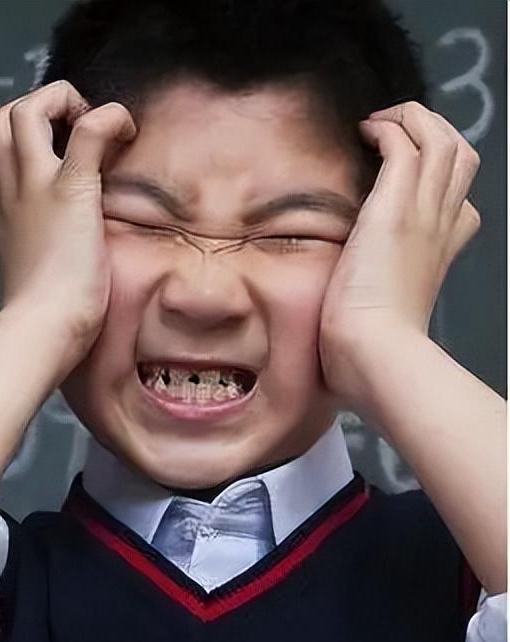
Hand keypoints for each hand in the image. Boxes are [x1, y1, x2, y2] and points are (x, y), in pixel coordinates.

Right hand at [0, 80, 135, 347]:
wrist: (42, 330)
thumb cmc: (42, 317)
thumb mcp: (29, 273)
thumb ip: (37, 250)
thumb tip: (59, 252)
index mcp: (0, 210)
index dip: (22, 151)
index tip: (57, 168)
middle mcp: (10, 190)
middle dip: (35, 110)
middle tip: (73, 136)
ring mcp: (35, 186)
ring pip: (26, 109)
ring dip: (63, 102)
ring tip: (94, 130)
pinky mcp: (70, 190)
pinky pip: (88, 128)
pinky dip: (110, 118)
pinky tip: (126, 133)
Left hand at [318, 101, 481, 405]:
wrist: (376, 353)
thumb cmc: (370, 348)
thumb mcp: (383, 312)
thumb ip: (376, 293)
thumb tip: (348, 304)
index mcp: (442, 248)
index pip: (457, 197)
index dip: (434, 175)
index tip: (397, 172)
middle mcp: (442, 224)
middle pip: (461, 154)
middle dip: (430, 130)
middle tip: (388, 132)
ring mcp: (424, 213)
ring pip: (442, 139)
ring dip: (410, 119)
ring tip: (376, 124)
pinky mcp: (396, 208)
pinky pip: (406, 145)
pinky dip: (389, 128)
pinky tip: (364, 133)